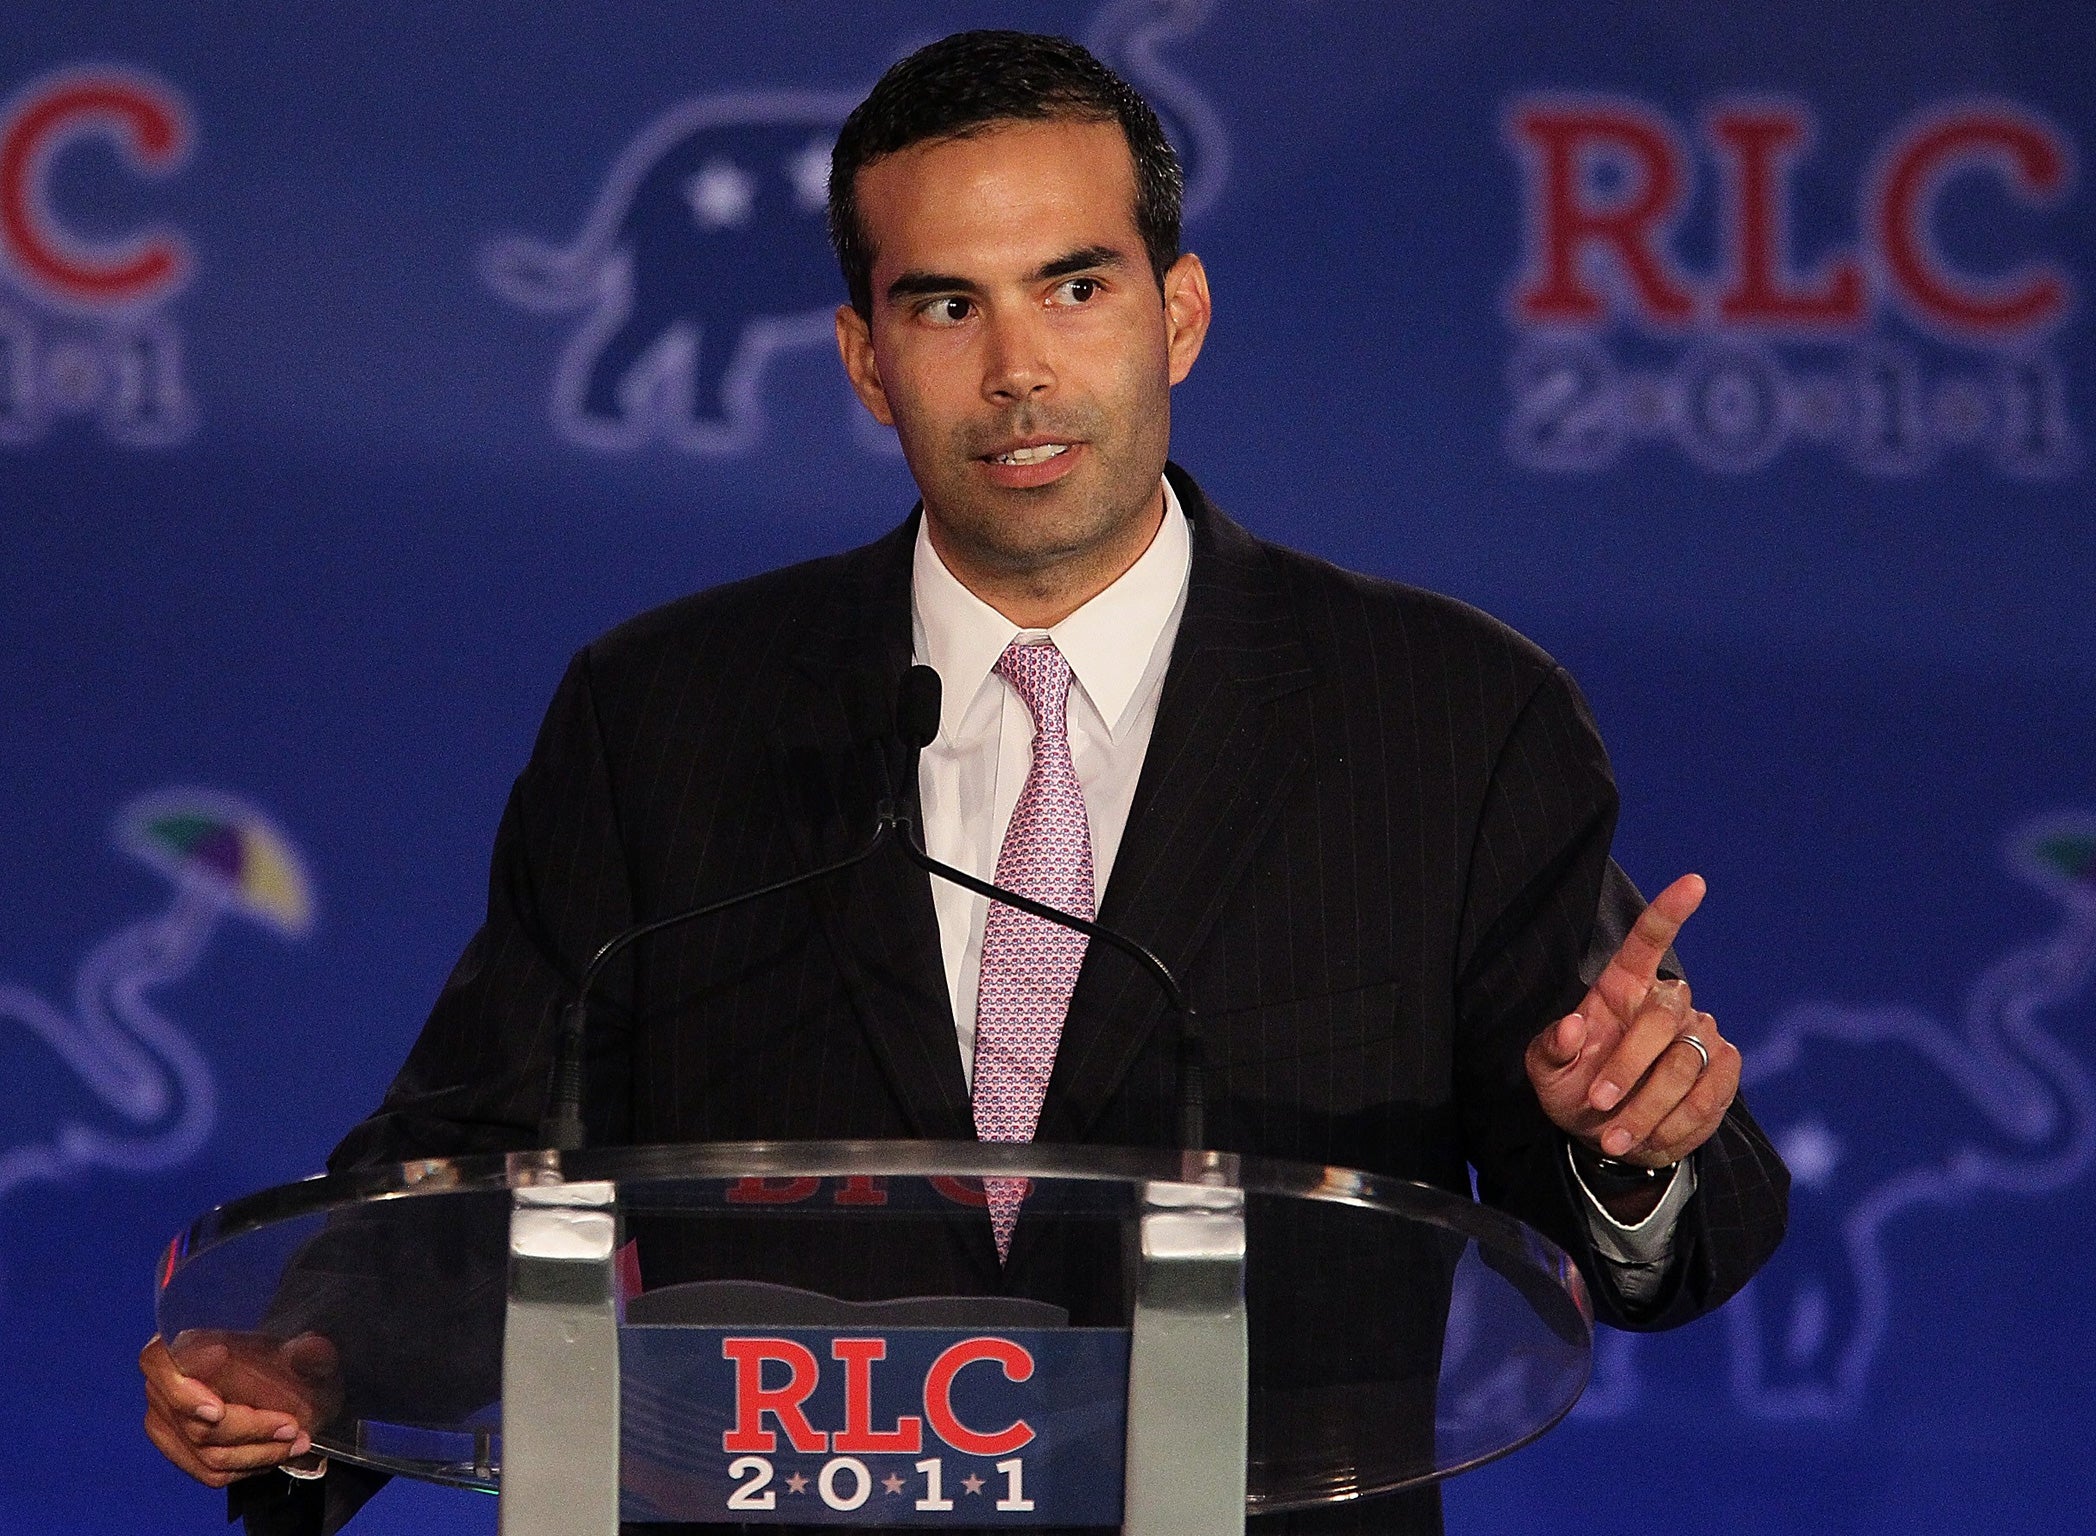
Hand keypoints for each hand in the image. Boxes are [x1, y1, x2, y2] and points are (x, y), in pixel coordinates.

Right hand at [140, 1329, 339, 1488]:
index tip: (218, 1412)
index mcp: (173, 1348)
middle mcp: (160, 1388)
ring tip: (294, 1444)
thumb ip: (300, 1347)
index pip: (157, 1365)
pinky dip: (247, 1467)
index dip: (184, 1393)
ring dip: (257, 1454)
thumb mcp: (283, 1342)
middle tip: (290, 1428)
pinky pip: (209, 1472)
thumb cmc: (260, 1352)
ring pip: (206, 1456)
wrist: (252, 1372)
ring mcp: (164, 1425)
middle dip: (250, 1431)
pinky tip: (274, 1456)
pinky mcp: (179, 1452)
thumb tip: (311, 1350)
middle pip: (195, 1425)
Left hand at [1525, 873, 1740, 1167]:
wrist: (1609, 1136)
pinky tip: (1646, 1138)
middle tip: (1598, 1102)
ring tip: (1612, 1136)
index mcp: (1622, 987)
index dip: (1670, 912)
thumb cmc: (1574, 1089)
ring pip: (1685, 1066)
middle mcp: (1667, 1003)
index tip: (1694, 882)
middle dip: (1628, 1067)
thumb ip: (1551, 1049)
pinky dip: (1673, 1126)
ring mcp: (1701, 1035)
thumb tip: (1573, 1026)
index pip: (1649, 941)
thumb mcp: (1545, 1073)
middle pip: (1662, 1018)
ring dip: (1645, 1109)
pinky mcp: (1723, 1071)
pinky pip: (1709, 1097)